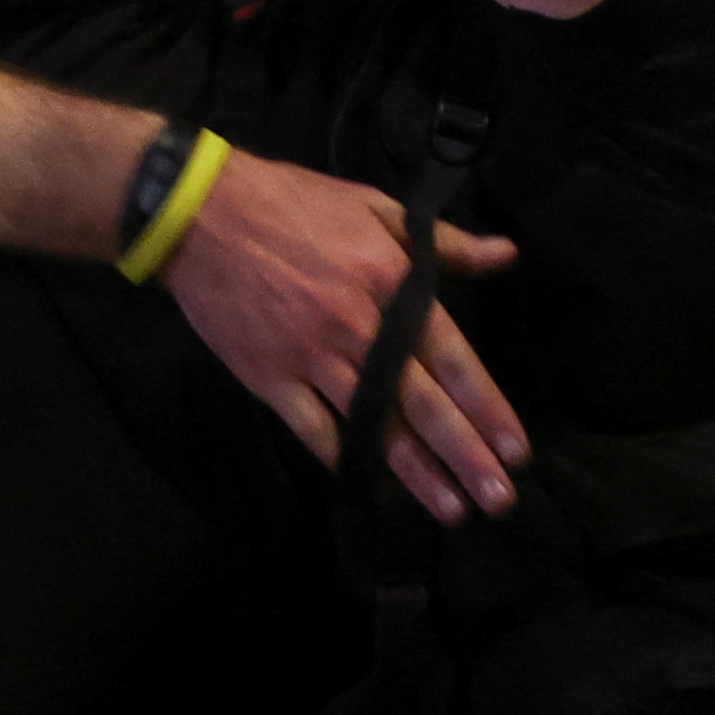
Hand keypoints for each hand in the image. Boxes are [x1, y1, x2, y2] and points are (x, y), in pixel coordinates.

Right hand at [157, 147, 527, 520]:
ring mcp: (309, 355)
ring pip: (372, 424)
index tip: (517, 450)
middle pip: (420, 402)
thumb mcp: (374, 207)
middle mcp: (357, 325)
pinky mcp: (267, 376)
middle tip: (500, 501)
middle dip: (464, 455)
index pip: (450, 356)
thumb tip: (506, 256)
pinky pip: (313, 429)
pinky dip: (344, 460)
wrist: (198, 212)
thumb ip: (443, 242)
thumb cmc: (292, 203)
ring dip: (416, 472)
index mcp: (389, 281)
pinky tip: (373, 489)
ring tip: (453, 510)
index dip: (487, 406)